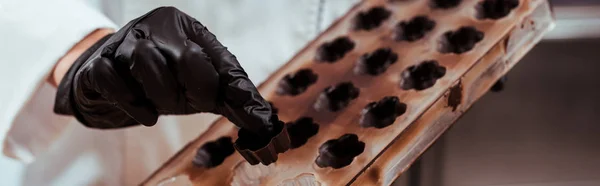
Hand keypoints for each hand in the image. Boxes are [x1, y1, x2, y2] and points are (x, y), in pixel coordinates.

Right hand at [54, 7, 273, 132]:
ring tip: (164, 106)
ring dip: (161, 94)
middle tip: (188, 102)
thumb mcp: (201, 87)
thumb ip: (233, 98)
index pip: (215, 56)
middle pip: (185, 56)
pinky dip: (133, 103)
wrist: (112, 87)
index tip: (217, 106)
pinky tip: (146, 114)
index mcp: (184, 28)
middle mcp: (154, 27)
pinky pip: (113, 80)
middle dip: (193, 88)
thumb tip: (264, 120)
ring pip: (147, 62)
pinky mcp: (98, 65)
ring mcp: (123, 43)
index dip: (221, 86)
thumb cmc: (163, 82)